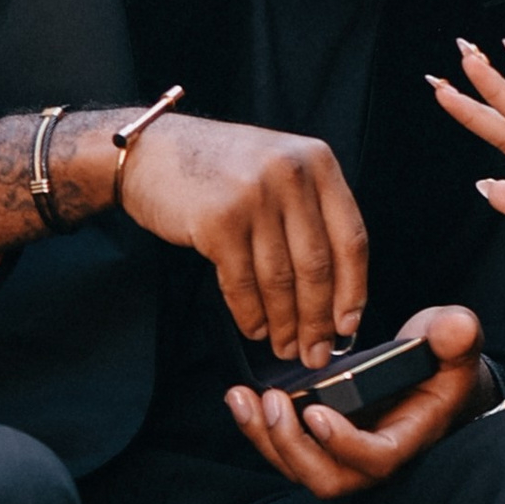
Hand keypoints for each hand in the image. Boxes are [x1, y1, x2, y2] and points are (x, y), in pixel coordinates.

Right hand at [118, 109, 366, 365]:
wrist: (152, 151)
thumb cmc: (217, 167)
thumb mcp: (277, 168)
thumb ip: (308, 211)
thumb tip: (335, 290)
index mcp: (317, 161)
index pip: (351, 237)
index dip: (353, 288)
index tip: (349, 324)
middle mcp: (290, 174)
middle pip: (317, 265)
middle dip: (317, 319)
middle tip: (316, 351)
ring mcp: (254, 196)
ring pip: (280, 280)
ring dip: (285, 324)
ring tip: (285, 347)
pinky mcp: (218, 221)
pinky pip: (243, 283)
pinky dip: (251, 315)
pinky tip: (256, 328)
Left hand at [228, 304, 485, 498]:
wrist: (432, 375)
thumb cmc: (443, 360)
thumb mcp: (456, 341)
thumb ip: (456, 333)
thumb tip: (453, 329)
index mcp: (409, 437)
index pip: (377, 459)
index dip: (345, 444)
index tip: (317, 413)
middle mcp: (372, 455)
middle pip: (328, 478)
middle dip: (293, 447)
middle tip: (275, 401)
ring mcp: (342, 452)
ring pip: (298, 467)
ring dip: (265, 438)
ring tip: (242, 398)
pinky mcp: (320, 440)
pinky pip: (286, 448)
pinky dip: (259, 428)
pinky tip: (242, 398)